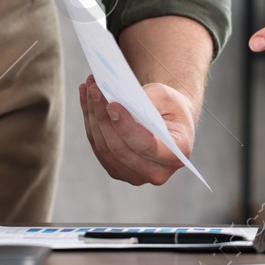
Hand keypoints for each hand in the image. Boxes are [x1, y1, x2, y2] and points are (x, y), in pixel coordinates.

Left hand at [79, 74, 196, 184]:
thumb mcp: (167, 96)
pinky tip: (88, 101)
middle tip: (95, 89)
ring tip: (90, 89)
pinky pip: (98, 148)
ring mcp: (136, 176)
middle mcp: (158, 172)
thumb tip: (115, 102)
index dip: (126, 127)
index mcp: (176, 154)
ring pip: (105, 148)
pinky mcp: (118, 171)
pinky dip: (91, 122)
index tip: (112, 105)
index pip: (147, 146)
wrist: (168, 120)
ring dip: (93, 116)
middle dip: (104, 117)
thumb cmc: (170, 107)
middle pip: (120, 148)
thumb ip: (146, 100)